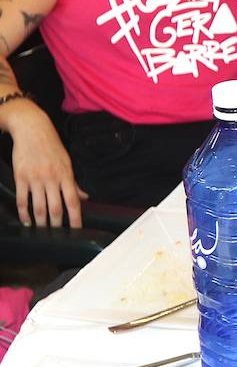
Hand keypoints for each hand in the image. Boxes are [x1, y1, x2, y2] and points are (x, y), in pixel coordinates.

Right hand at [8, 101, 86, 227]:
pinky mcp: (20, 176)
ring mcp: (35, 178)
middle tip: (57, 236)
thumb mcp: (67, 162)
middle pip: (56, 207)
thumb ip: (74, 183)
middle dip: (57, 224)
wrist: (32, 129)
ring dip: (41, 222)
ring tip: (42, 232)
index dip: (76, 217)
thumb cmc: (51, 146)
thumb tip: (85, 197)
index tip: (77, 230)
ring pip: (38, 206)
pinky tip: (26, 221)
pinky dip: (23, 212)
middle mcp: (52, 178)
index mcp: (66, 174)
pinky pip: (22, 199)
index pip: (73, 201)